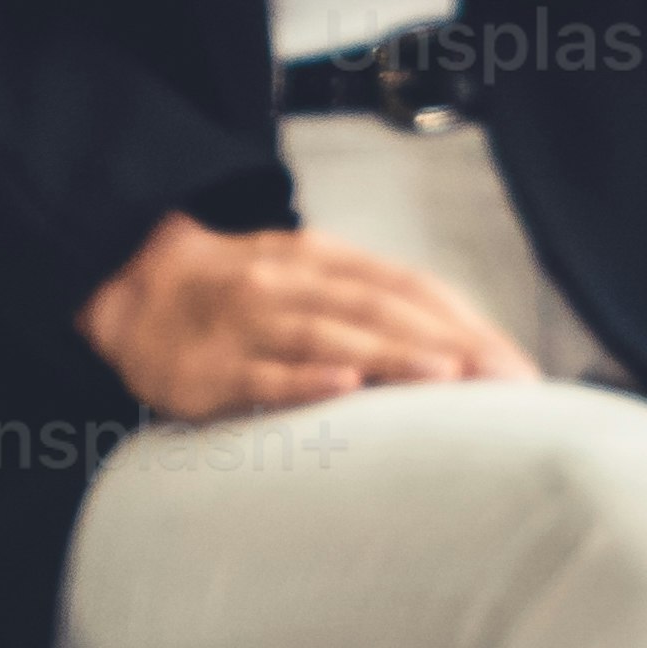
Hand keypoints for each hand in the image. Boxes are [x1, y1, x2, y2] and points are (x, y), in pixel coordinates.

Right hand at [79, 213, 532, 423]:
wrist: (131, 291)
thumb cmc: (239, 297)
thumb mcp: (304, 280)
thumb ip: (368, 305)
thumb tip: (459, 349)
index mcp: (323, 260)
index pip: (409, 287)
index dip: (465, 322)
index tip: (515, 366)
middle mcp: (292, 283)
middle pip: (380, 309)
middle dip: (449, 344)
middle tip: (505, 383)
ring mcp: (247, 323)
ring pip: (329, 335)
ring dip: (391, 355)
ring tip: (448, 376)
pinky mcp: (206, 367)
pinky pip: (259, 373)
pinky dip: (303, 378)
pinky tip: (343, 387)